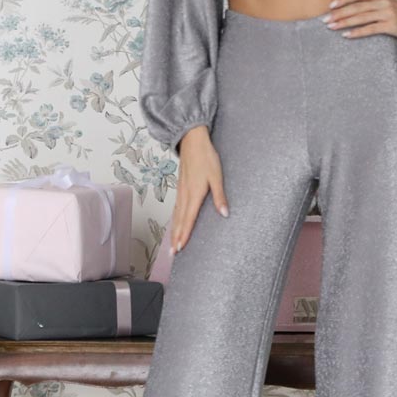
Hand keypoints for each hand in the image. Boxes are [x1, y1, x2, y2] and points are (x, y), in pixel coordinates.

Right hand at [170, 125, 228, 254]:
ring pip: (176, 216)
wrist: (192, 141)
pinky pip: (176, 208)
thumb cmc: (206, 157)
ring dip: (174, 231)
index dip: (185, 234)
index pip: (189, 219)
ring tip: (172, 245)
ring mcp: (181, 191)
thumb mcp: (217, 176)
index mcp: (194, 194)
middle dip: (176, 238)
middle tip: (173, 254)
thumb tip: (224, 214)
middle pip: (179, 221)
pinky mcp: (180, 187)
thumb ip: (220, 196)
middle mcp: (185, 195)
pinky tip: (175, 224)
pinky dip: (174, 220)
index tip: (181, 248)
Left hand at [323, 0, 396, 39]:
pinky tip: (347, 35)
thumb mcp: (388, 5)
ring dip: (344, 22)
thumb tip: (353, 10)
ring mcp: (387, 13)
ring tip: (331, 27)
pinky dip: (357, 32)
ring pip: (361, 17)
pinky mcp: (391, 25)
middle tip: (324, 20)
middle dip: (338, 13)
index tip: (330, 6)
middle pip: (356, 6)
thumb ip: (373, 5)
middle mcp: (382, 1)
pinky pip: (370, 28)